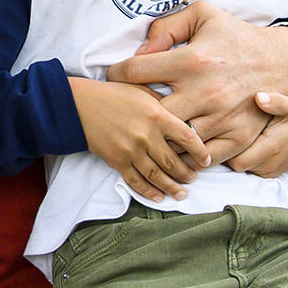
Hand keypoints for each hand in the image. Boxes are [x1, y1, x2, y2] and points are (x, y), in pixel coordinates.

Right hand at [69, 77, 208, 200]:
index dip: (200, 151)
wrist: (80, 105)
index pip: (188, 137)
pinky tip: (158, 197)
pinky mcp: (117, 161)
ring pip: (157, 175)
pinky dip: (149, 192)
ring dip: (172, 187)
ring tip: (182, 193)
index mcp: (157, 115)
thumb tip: (181, 116)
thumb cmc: (112, 94)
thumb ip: (163, 104)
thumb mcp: (142, 91)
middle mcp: (147, 135)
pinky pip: (136, 181)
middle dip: (187, 174)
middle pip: (174, 161)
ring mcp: (131, 150)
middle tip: (194, 178)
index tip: (207, 160)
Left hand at [107, 4, 287, 165]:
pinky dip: (189, 154)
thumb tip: (140, 52)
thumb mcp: (202, 15)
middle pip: (152, 114)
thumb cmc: (235, 37)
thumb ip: (166, 28)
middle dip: (137, 111)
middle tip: (133, 109)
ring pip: (175, 141)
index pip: (135, 71)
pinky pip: (204, 157)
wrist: (283, 60)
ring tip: (153, 130)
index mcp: (192, 60)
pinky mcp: (239, 136)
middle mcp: (205, 92)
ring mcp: (223, 118)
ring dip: (162, 138)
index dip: (117, 74)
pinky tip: (181, 144)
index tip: (116, 77)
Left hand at [225, 92, 287, 177]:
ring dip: (236, 155)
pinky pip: (249, 170)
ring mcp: (268, 171)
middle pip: (237, 165)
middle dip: (229, 151)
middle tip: (226, 133)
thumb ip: (275, 101)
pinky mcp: (268, 174)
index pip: (238, 159)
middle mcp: (269, 164)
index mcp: (271, 148)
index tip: (224, 131)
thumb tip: (259, 97)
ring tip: (236, 136)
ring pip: (241, 169)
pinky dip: (244, 159)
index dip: (227, 148)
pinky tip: (245, 144)